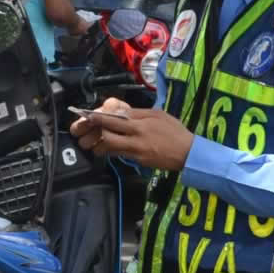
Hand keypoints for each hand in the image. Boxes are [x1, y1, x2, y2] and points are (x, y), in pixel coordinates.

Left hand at [70, 100, 194, 169]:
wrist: (187, 153)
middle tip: (85, 131)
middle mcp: (136, 138)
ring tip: (94, 142)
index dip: (98, 118)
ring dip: (100, 145)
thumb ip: (138, 113)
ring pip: (111, 148)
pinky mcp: (138, 161)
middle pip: (108, 136)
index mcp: (141, 123)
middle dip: (94, 133)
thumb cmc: (174, 130)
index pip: (114, 119)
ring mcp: (136, 151)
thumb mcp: (158, 114)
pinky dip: (111, 151)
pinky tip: (107, 149)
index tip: (88, 116)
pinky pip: (120, 155)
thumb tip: (121, 111)